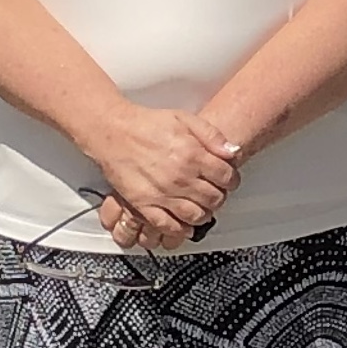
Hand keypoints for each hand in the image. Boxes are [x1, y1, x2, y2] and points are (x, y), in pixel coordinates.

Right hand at [85, 102, 240, 249]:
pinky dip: (181, 229)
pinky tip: (184, 223)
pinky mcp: (145, 205)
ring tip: (201, 207)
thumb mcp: (184, 119)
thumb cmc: (147, 124)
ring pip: (196, 216)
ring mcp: (163, 194)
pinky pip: (169, 226)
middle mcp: (180, 177)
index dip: (232, 180)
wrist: (114, 133)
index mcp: (192, 154)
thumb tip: (232, 151)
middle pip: (214, 198)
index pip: (226, 177)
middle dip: (219, 197)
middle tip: (215, 193)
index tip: (228, 180)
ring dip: (204, 214)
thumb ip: (212, 135)